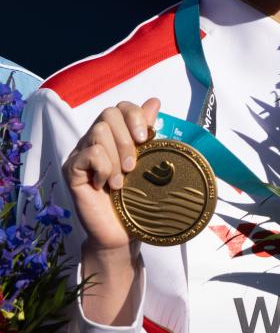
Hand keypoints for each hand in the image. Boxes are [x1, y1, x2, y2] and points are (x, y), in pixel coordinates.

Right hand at [62, 98, 160, 251]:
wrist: (121, 232)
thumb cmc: (135, 198)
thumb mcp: (147, 162)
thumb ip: (147, 131)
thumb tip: (154, 101)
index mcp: (114, 136)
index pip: (120, 107)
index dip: (134, 115)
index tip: (146, 137)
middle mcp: (95, 141)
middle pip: (108, 114)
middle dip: (126, 138)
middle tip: (134, 166)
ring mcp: (81, 154)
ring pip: (98, 132)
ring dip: (116, 157)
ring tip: (121, 180)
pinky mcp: (72, 170)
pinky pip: (89, 153)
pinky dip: (104, 168)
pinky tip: (106, 185)